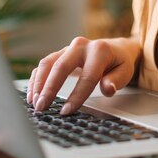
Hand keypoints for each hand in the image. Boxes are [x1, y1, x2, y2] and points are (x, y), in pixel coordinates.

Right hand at [27, 36, 141, 114]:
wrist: (115, 48)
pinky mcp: (60, 53)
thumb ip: (116, 81)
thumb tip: (108, 89)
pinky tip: (32, 93)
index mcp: (99, 51)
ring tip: (34, 102)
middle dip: (49, 88)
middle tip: (42, 106)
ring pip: (48, 63)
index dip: (76, 95)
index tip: (66, 111)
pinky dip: (36, 79)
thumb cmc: (119, 63)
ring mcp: (68, 48)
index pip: (86, 76)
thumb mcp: (125, 72)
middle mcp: (80, 46)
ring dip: (38, 83)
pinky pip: (44, 64)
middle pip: (60, 66)